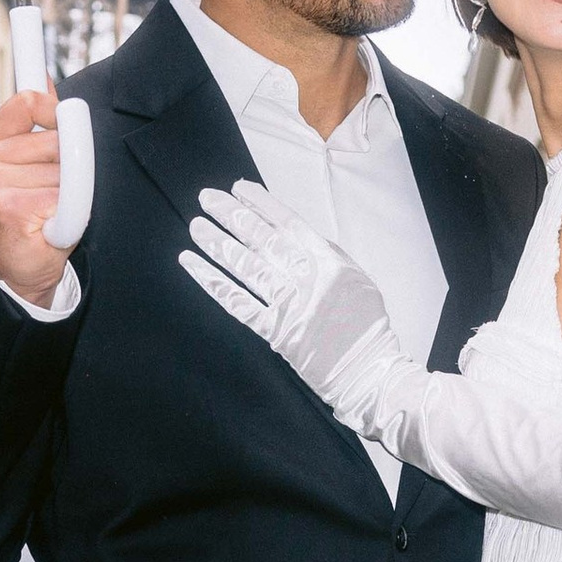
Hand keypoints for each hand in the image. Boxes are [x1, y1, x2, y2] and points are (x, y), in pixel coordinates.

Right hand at [0, 88, 67, 306]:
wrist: (21, 272)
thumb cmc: (30, 218)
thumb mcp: (31, 165)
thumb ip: (37, 124)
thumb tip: (47, 78)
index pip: (28, 101)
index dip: (57, 111)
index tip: (67, 121)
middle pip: (58, 140)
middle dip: (69, 169)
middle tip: (54, 196)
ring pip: (66, 171)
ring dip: (71, 196)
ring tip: (51, 215)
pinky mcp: (11, 207)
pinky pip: (67, 196)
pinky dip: (71, 217)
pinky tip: (51, 230)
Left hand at [180, 181, 398, 425]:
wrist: (368, 373)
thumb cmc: (366, 327)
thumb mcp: (359, 279)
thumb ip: (329, 254)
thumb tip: (295, 233)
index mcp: (329, 262)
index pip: (289, 223)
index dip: (261, 203)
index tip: (239, 188)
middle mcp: (307, 280)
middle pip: (262, 239)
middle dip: (231, 215)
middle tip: (206, 197)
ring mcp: (288, 306)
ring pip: (245, 266)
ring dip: (217, 243)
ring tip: (196, 225)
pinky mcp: (274, 332)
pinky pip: (237, 303)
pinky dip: (212, 282)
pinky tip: (193, 264)